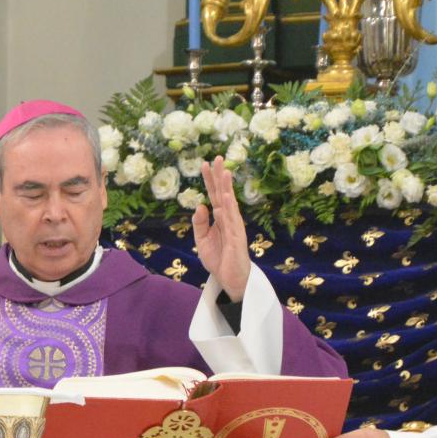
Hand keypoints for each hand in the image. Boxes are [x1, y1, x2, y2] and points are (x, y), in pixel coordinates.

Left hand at [192, 156, 251, 300]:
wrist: (230, 280)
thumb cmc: (219, 259)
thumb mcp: (202, 240)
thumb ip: (200, 223)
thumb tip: (200, 205)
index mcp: (219, 219)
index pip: (214, 195)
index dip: (210, 180)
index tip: (204, 164)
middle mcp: (228, 219)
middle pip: (223, 194)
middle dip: (220, 176)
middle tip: (217, 157)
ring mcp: (234, 228)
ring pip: (230, 204)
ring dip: (227, 188)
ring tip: (224, 172)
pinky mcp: (237, 240)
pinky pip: (232, 222)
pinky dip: (229, 209)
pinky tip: (226, 198)